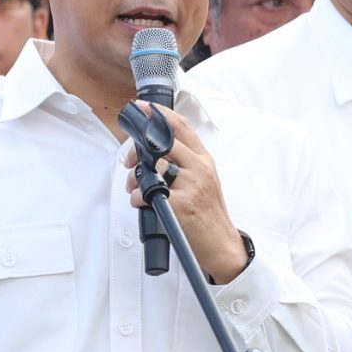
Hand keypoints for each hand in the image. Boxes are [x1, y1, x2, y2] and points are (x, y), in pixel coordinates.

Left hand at [123, 107, 248, 282]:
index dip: (160, 114)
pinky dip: (137, 197)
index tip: (143, 107)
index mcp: (204, 160)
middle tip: (129, 158)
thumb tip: (154, 154)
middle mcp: (199, 168)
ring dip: (135, 177)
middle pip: (163, 142)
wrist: (222, 244)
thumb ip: (185, 163)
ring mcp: (190, 185)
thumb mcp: (205, 181)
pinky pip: (147, 193)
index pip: (182, 127)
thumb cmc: (209, 214)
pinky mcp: (180, 204)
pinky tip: (142, 203)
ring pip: (153, 167)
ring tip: (135, 187)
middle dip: (139, 147)